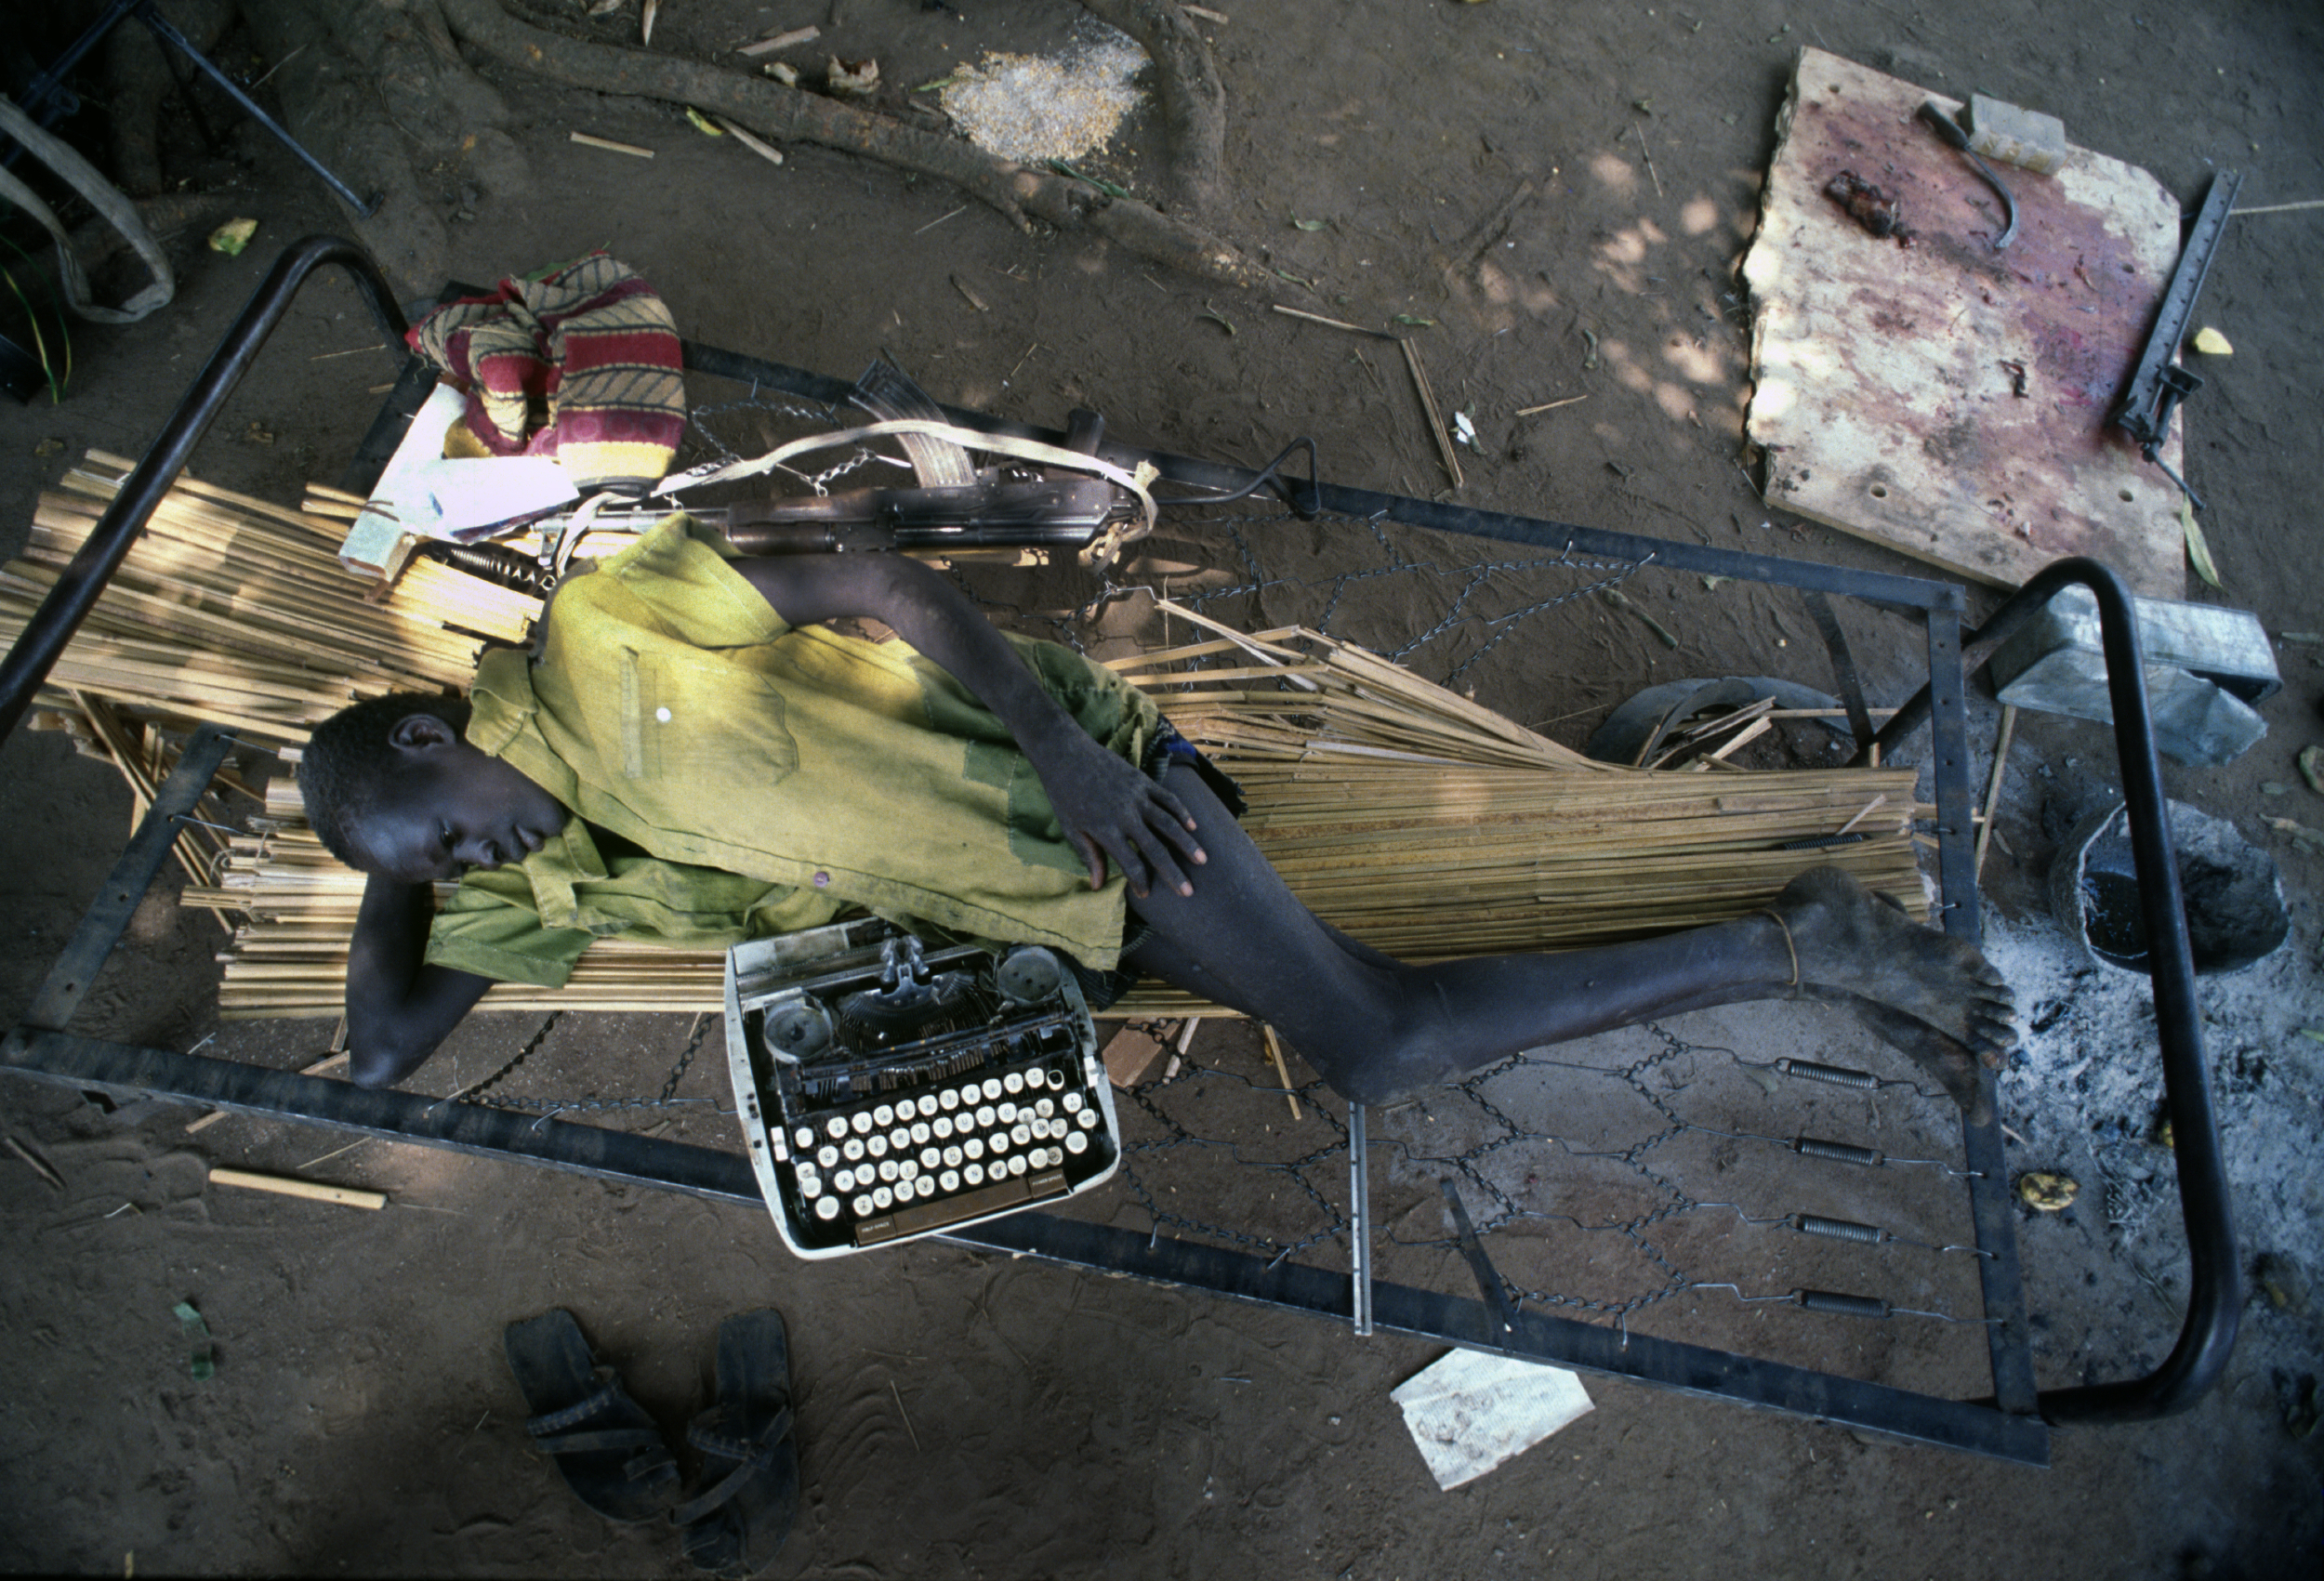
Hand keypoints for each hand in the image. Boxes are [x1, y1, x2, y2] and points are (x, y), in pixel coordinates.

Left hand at [1031, 735, 1205, 898]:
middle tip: (1188, 892)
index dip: (1140, 881)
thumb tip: (1097, 886)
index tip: (1146, 894)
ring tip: (1202, 860)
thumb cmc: (1065, 795)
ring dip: (1187, 843)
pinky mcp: (1143, 781)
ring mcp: (1137, 797)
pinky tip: (1193, 826)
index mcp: (1106, 830)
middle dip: (1173, 872)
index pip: (1130, 863)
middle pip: (1155, 848)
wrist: (1066, 753)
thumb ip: (1089, 856)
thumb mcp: (1071, 829)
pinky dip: (1182, 812)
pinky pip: (1167, 798)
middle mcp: (1126, 815)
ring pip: (1168, 824)